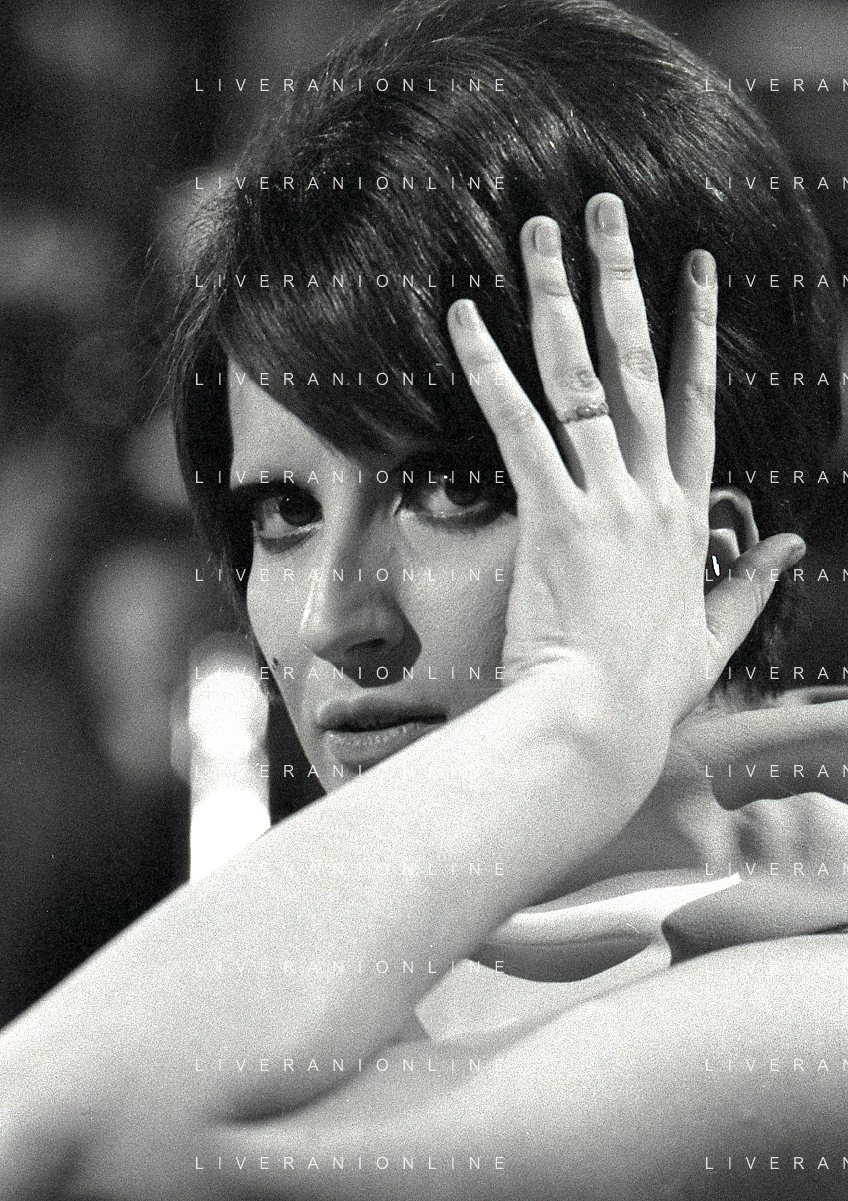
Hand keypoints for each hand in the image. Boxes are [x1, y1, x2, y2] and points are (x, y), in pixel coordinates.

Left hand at [447, 194, 804, 738]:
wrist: (604, 724)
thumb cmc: (649, 689)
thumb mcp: (718, 635)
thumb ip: (753, 584)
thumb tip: (790, 547)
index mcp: (686, 516)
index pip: (696, 403)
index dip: (696, 331)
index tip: (691, 271)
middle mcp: (652, 492)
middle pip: (641, 365)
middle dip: (622, 280)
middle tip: (605, 211)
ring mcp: (607, 498)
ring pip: (582, 376)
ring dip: (558, 297)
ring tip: (537, 232)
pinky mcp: (556, 516)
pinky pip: (519, 425)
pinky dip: (488, 368)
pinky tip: (463, 316)